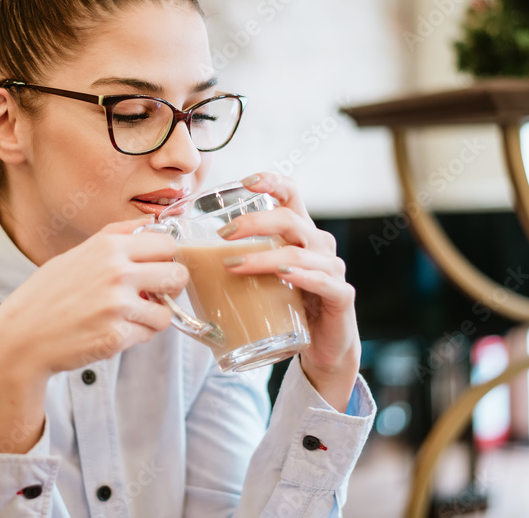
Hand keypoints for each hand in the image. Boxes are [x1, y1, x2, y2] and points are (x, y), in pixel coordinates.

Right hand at [0, 217, 187, 452]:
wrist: (20, 339)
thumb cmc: (46, 296)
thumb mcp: (76, 254)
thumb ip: (115, 237)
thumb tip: (151, 223)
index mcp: (108, 247)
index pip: (168, 244)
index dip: (166, 258)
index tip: (158, 268)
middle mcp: (117, 271)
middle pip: (178, 274)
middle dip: (170, 287)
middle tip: (153, 294)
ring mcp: (118, 305)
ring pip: (167, 311)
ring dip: (152, 317)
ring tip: (127, 316)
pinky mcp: (117, 336)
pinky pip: (148, 335)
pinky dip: (136, 336)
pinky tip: (112, 331)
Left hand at [219, 172, 360, 411]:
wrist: (323, 347)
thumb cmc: (289, 307)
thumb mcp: (264, 278)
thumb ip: (240, 262)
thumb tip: (187, 260)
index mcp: (301, 233)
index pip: (292, 195)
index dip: (272, 182)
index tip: (246, 182)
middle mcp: (320, 245)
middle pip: (290, 219)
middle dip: (254, 223)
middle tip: (223, 234)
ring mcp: (333, 270)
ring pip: (298, 252)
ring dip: (264, 257)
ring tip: (235, 265)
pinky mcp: (341, 297)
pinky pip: (323, 281)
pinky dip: (302, 276)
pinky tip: (285, 274)